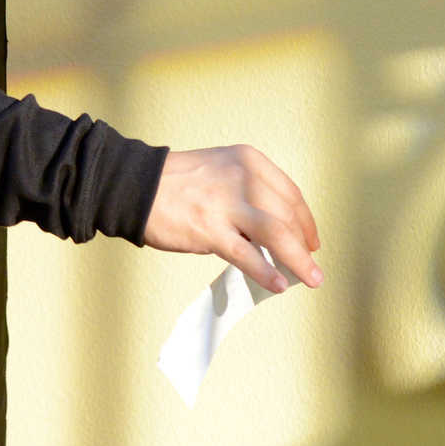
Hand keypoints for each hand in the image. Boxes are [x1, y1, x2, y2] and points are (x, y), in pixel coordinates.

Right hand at [142, 146, 322, 294]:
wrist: (133, 185)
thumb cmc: (177, 181)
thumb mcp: (221, 170)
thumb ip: (248, 193)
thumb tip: (274, 233)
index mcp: (249, 161)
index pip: (290, 194)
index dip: (306, 221)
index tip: (311, 240)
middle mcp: (243, 178)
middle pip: (287, 216)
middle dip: (303, 245)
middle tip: (310, 266)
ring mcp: (226, 204)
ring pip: (277, 234)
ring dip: (298, 260)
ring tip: (310, 278)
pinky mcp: (209, 229)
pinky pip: (247, 255)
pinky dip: (267, 272)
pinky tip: (278, 285)